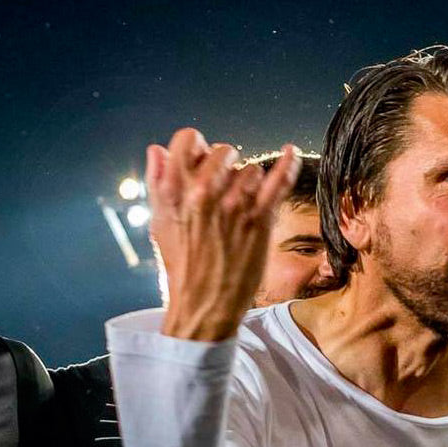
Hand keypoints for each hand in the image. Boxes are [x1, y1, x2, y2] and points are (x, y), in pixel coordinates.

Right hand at [147, 128, 298, 340]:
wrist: (203, 307)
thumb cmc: (181, 267)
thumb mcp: (159, 224)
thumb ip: (158, 184)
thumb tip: (156, 149)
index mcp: (174, 192)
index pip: (188, 138)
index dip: (197, 146)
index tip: (202, 160)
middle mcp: (202, 194)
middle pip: (224, 150)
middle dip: (227, 164)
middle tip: (226, 185)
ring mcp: (233, 205)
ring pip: (250, 169)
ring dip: (249, 184)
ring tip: (241, 207)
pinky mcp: (258, 219)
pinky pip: (278, 180)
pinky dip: (288, 163)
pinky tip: (291, 152)